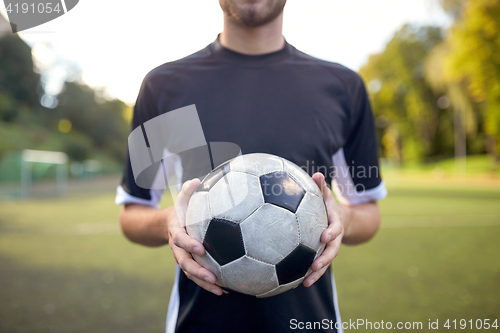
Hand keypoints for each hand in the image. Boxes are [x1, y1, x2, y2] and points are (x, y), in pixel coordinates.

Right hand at [168, 178, 224, 295]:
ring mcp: (183, 257)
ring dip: (204, 283)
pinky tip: (225, 290)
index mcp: (177, 231)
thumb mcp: (183, 198)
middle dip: (198, 271)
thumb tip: (197, 181)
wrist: (169, 224)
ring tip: (220, 290)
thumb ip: (189, 190)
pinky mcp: (191, 264)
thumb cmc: (183, 209)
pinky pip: (198, 276)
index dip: (189, 245)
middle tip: (213, 277)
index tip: (201, 249)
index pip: (180, 240)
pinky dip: (209, 284)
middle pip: (184, 263)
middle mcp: (178, 248)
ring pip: (191, 274)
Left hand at [303, 173, 348, 287]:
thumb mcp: (327, 196)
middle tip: (314, 266)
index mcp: (335, 224)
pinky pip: (316, 267)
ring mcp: (329, 249)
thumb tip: (316, 174)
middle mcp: (334, 239)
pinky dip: (308, 275)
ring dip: (316, 274)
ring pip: (324, 263)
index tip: (324, 236)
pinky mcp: (322, 256)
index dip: (331, 233)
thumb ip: (321, 187)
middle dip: (324, 259)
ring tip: (305, 283)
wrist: (343, 221)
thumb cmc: (329, 206)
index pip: (335, 229)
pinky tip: (295, 284)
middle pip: (331, 251)